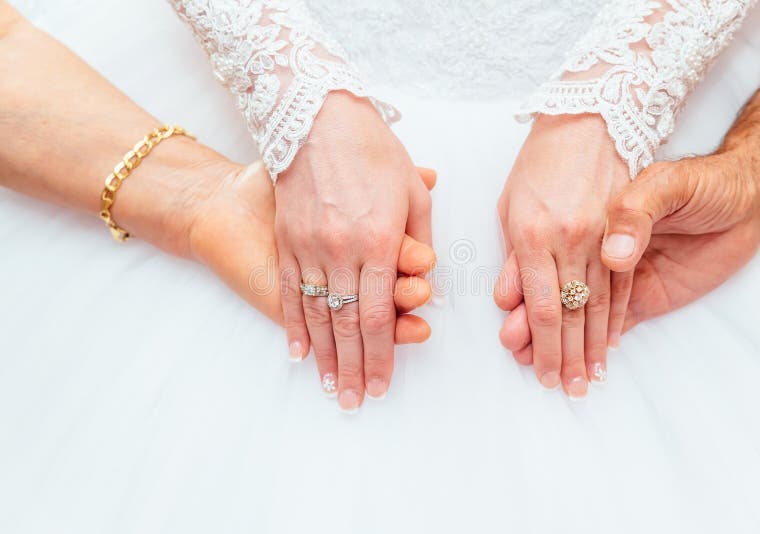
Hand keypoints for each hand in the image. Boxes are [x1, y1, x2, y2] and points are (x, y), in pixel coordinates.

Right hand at [273, 91, 432, 409]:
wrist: (314, 116)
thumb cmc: (372, 149)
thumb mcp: (411, 188)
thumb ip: (420, 236)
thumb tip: (427, 277)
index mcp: (380, 241)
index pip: (381, 314)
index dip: (382, 355)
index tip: (381, 384)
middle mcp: (342, 250)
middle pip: (348, 324)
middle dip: (353, 368)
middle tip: (354, 401)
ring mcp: (308, 247)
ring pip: (318, 314)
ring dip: (324, 356)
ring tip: (328, 388)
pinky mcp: (286, 240)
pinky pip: (291, 291)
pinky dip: (293, 325)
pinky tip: (296, 353)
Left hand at [494, 115, 631, 397]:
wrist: (590, 121)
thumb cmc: (538, 165)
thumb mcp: (510, 207)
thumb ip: (511, 259)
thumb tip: (509, 304)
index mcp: (533, 236)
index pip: (543, 307)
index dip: (544, 347)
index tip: (543, 374)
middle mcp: (570, 241)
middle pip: (573, 314)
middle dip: (568, 358)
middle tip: (568, 390)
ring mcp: (602, 237)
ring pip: (600, 305)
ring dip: (595, 347)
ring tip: (591, 379)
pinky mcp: (624, 232)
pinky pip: (622, 284)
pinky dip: (616, 317)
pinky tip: (612, 342)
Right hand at [498, 151, 759, 355]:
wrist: (734, 190)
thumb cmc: (696, 183)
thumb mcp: (667, 185)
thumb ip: (635, 216)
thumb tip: (614, 257)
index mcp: (587, 224)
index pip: (546, 269)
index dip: (527, 298)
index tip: (511, 322)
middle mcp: (593, 250)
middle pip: (555, 297)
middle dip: (535, 328)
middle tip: (516, 350)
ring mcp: (614, 273)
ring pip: (577, 313)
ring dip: (556, 340)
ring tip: (534, 362)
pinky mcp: (643, 293)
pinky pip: (613, 317)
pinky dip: (597, 337)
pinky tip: (579, 354)